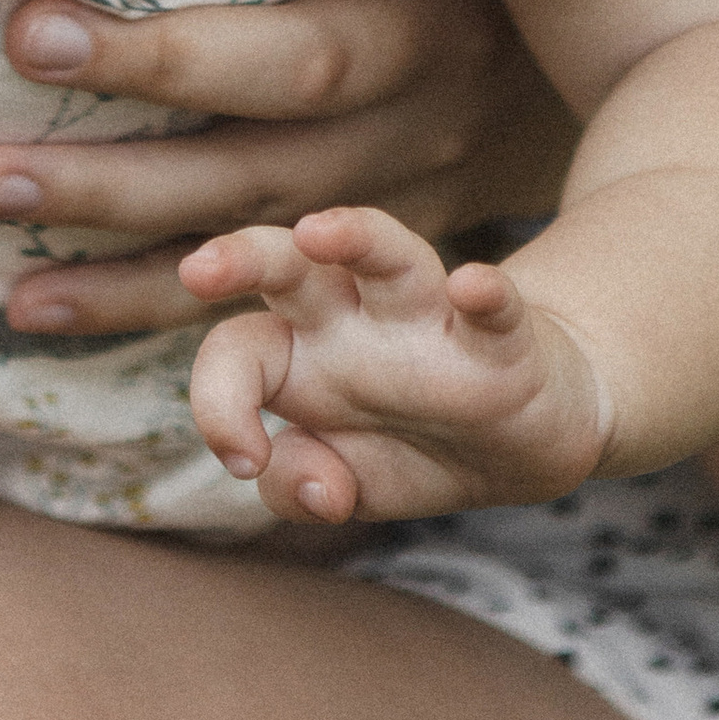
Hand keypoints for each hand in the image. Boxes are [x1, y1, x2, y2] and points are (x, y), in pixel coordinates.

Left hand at [0, 0, 575, 338]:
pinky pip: (257, 301)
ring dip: (111, 246)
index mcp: (422, 23)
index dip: (169, 50)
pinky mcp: (378, 262)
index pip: (288, 53)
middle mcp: (413, 126)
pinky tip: (35, 308)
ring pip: (246, 241)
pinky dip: (141, 308)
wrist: (600, 53)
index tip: (35, 24)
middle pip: (254, 164)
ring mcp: (399, 204)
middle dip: (113, 170)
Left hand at [182, 206, 611, 521]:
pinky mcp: (505, 339)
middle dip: (241, 259)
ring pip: (389, 257)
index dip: (219, 402)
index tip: (245, 461)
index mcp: (301, 353)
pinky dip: (489, 295)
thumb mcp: (344, 483)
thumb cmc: (413, 445)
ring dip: (356, 237)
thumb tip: (317, 488)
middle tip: (197, 272)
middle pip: (289, 267)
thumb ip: (299, 486)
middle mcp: (354, 319)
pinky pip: (497, 307)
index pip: (235, 348)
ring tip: (320, 232)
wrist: (521, 441)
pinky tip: (475, 287)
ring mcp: (429, 319)